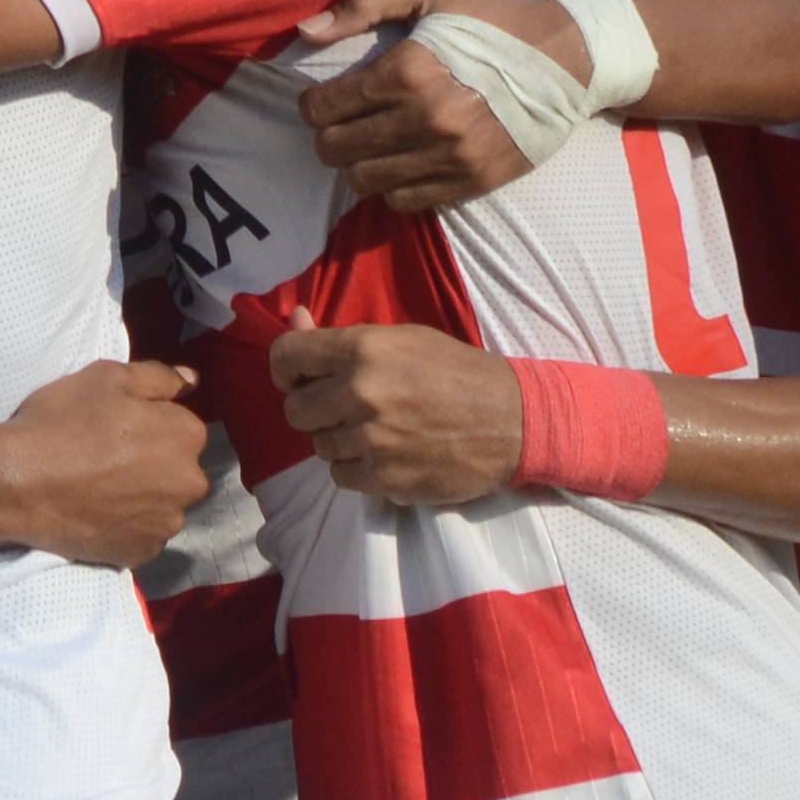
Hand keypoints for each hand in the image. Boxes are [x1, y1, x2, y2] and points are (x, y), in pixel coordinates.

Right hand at [0, 359, 207, 567]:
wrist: (19, 483)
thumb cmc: (63, 422)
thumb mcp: (108, 376)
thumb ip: (159, 377)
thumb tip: (193, 380)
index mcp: (186, 436)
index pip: (181, 424)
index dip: (149, 422)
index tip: (116, 426)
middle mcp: (189, 484)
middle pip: (177, 467)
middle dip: (154, 462)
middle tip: (107, 457)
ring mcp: (166, 524)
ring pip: (162, 503)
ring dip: (142, 496)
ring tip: (99, 488)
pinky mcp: (143, 554)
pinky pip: (142, 534)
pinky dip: (127, 525)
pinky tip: (97, 513)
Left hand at [268, 311, 524, 504]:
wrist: (513, 420)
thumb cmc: (455, 371)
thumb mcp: (401, 337)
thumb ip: (340, 337)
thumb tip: (293, 318)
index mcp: (363, 348)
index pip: (286, 356)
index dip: (286, 368)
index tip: (300, 377)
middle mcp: (361, 393)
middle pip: (295, 410)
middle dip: (313, 408)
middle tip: (342, 406)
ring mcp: (373, 440)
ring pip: (319, 445)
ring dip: (338, 439)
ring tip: (374, 429)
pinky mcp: (386, 480)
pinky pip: (341, 476)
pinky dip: (356, 467)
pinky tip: (384, 454)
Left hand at [295, 0, 584, 211]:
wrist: (568, 58)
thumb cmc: (490, 18)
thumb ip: (363, 5)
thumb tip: (306, 32)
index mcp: (409, 70)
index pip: (324, 107)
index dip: (314, 103)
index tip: (323, 98)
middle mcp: (427, 118)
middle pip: (336, 149)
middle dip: (328, 134)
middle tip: (341, 122)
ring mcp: (451, 156)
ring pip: (364, 181)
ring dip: (356, 164)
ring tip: (368, 144)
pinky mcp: (472, 182)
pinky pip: (405, 201)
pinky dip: (391, 186)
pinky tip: (400, 162)